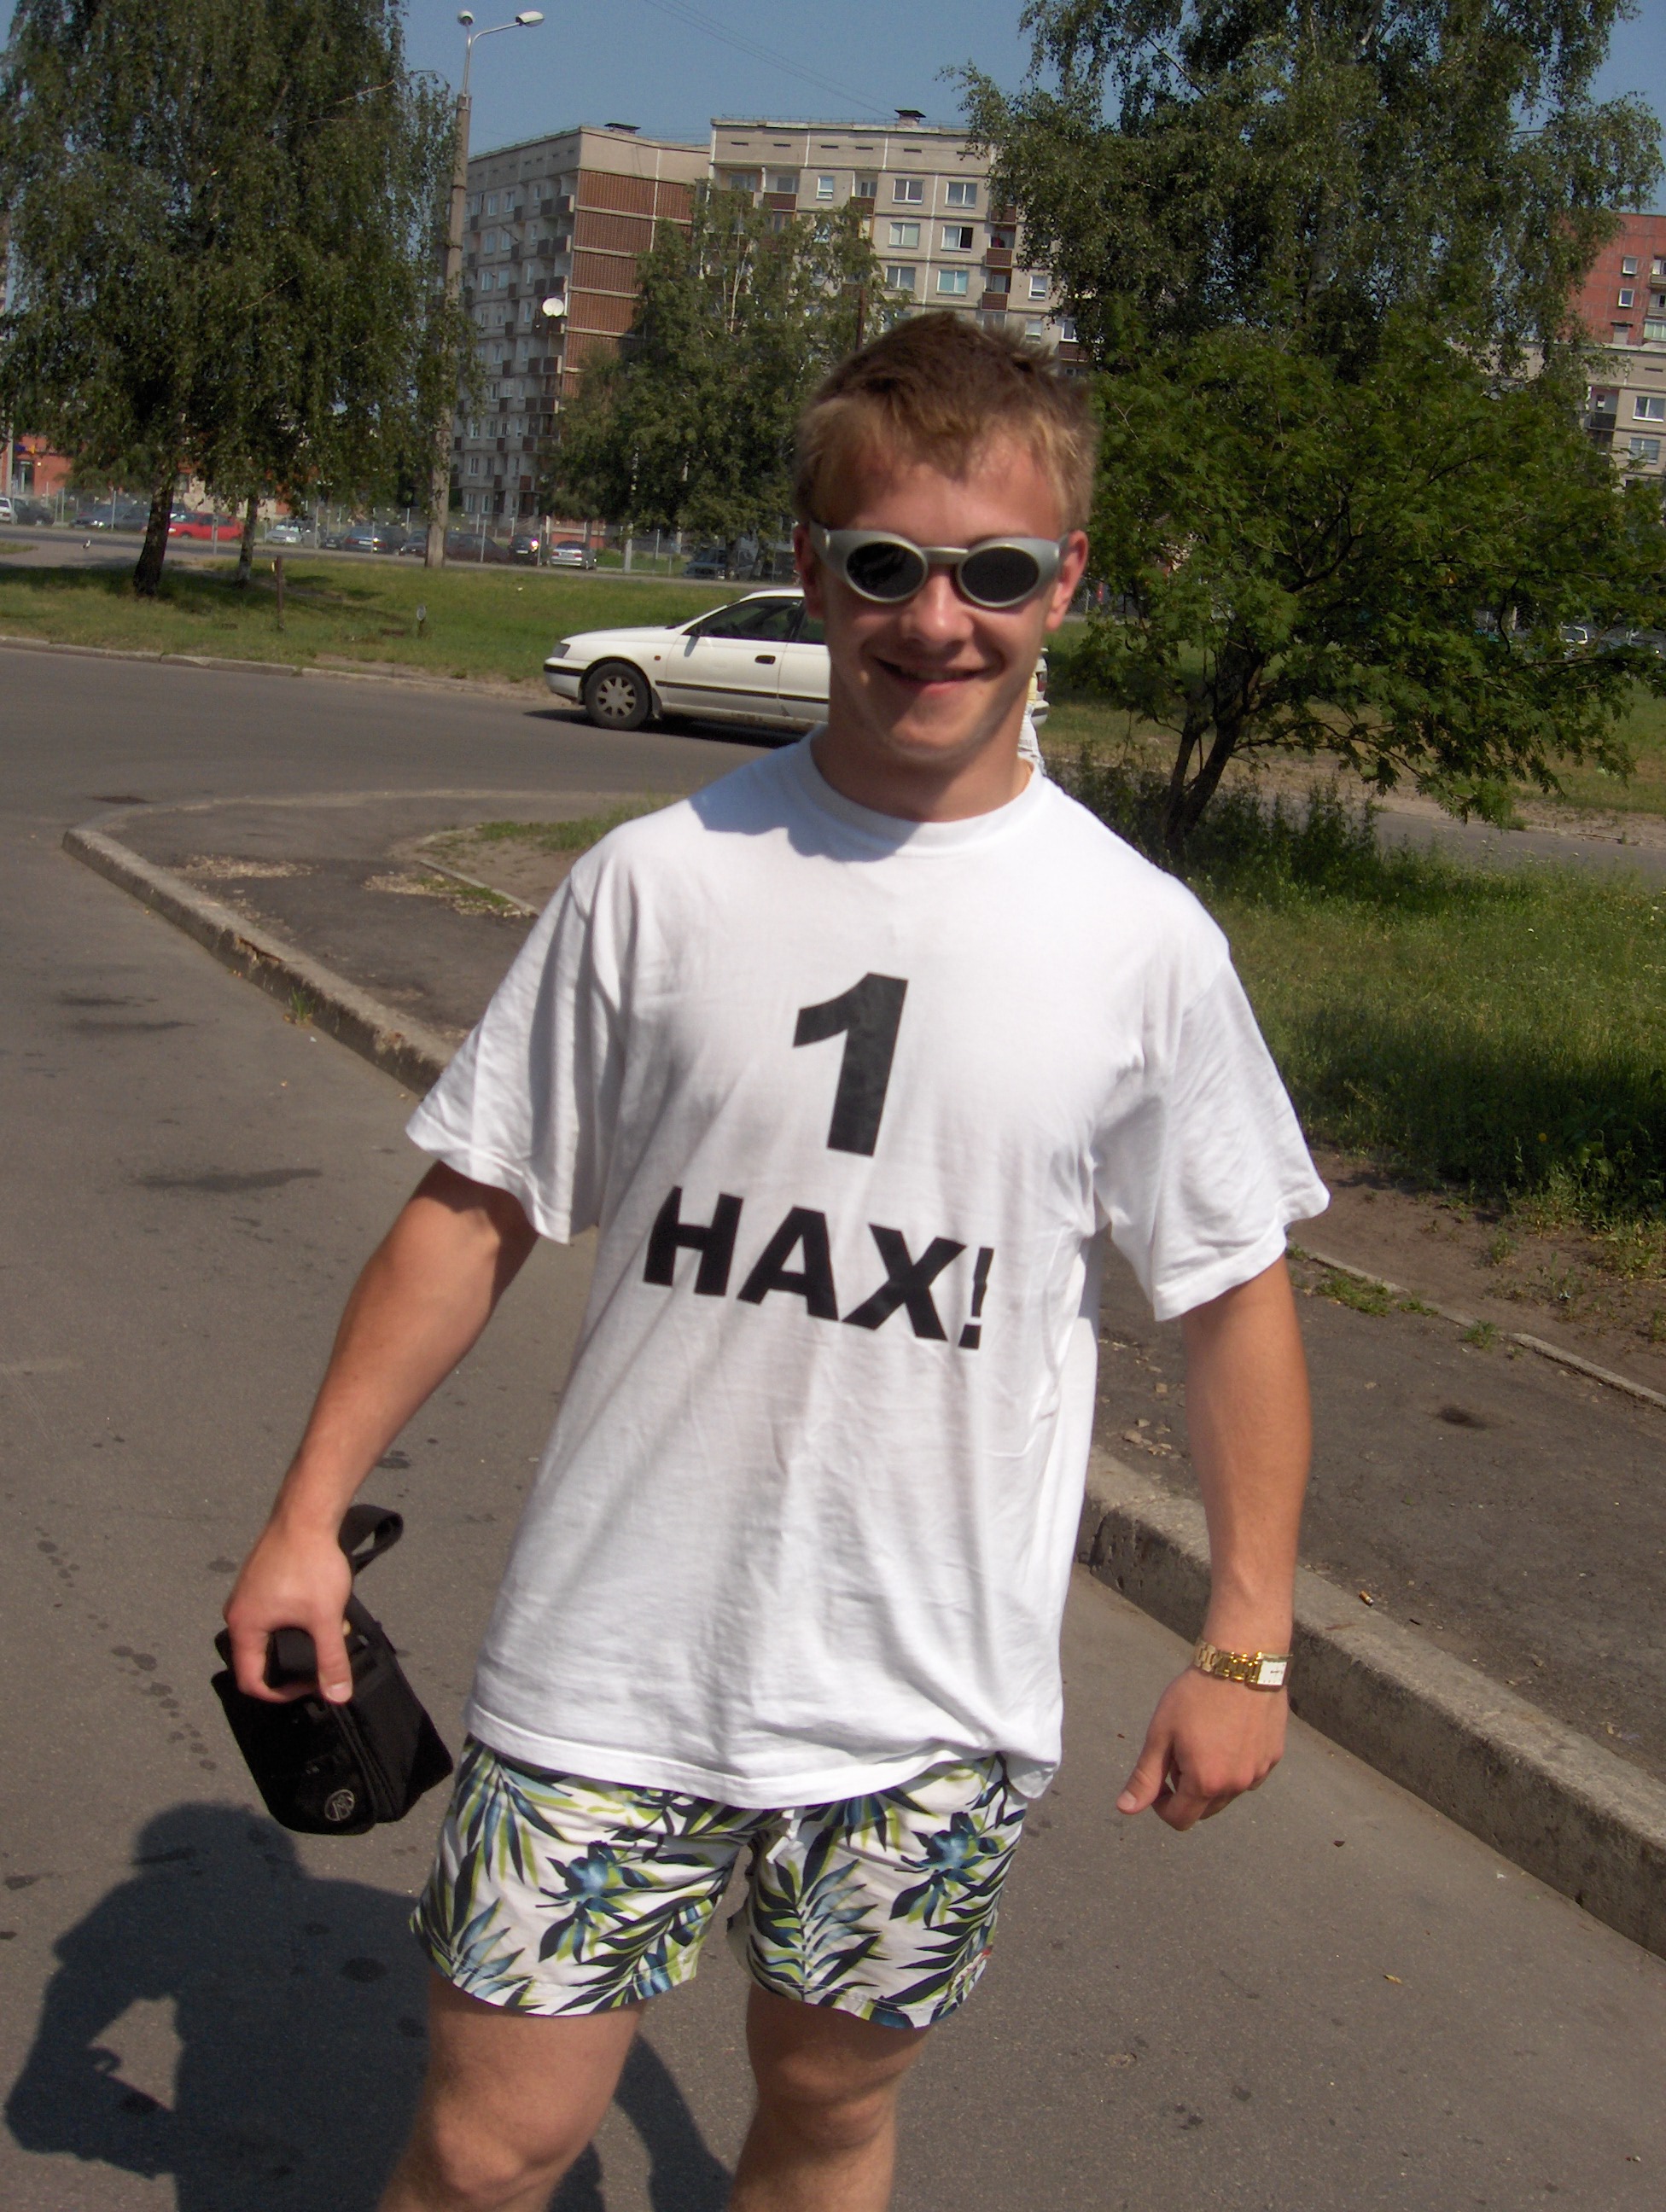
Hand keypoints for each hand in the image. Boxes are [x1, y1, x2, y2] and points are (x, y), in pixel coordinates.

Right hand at [223, 1518, 353, 1704]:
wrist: (307, 1513)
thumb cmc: (311, 1563)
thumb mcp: (325, 1617)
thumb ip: (331, 1660)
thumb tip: (337, 1697)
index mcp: (244, 1626)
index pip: (251, 1681)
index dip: (280, 1694)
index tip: (308, 1687)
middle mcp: (237, 1612)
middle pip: (259, 1659)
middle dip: (294, 1664)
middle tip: (323, 1657)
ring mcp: (247, 1594)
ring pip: (269, 1634)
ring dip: (299, 1639)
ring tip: (329, 1629)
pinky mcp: (260, 1580)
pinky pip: (272, 1613)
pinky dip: (296, 1620)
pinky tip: (322, 1609)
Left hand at [1116, 1665, 1286, 1830]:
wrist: (1241, 1662)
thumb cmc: (1195, 1695)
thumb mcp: (1161, 1734)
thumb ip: (1145, 1776)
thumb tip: (1126, 1809)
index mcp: (1205, 1783)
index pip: (1180, 1819)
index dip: (1161, 1806)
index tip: (1158, 1780)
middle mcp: (1236, 1786)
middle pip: (1205, 1809)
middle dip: (1186, 1791)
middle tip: (1179, 1753)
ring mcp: (1259, 1773)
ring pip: (1228, 1793)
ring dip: (1211, 1779)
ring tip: (1203, 1740)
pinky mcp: (1273, 1757)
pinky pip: (1249, 1774)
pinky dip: (1234, 1766)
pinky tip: (1227, 1735)